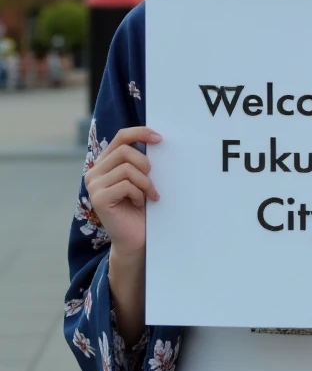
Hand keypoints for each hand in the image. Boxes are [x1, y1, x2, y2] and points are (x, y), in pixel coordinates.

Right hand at [84, 126, 161, 258]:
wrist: (135, 238)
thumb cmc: (140, 207)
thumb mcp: (140, 177)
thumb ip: (139, 159)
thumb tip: (154, 137)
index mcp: (104, 163)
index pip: (121, 137)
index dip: (140, 133)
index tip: (159, 138)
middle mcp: (94, 172)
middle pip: (124, 151)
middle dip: (145, 165)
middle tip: (151, 182)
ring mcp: (93, 185)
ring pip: (127, 168)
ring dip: (144, 182)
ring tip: (146, 195)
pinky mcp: (98, 198)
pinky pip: (126, 184)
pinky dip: (139, 194)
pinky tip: (138, 203)